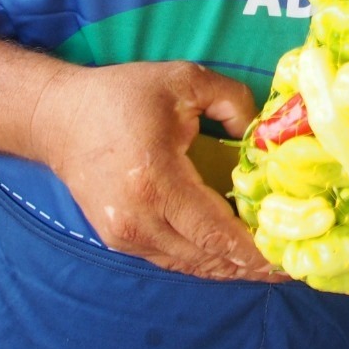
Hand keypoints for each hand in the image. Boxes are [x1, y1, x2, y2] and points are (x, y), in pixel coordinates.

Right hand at [31, 60, 281, 281]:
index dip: (254, 252)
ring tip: (268, 265)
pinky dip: (204, 260)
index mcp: (156, 180)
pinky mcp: (119, 239)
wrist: (58, 118)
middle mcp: (139, 219)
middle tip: (290, 264)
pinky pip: (171, 259)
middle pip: (207, 257)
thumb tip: (262, 137)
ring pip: (190, 265)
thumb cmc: (122, 96)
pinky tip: (231, 256)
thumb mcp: (184, 80)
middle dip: (250, 265)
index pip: (215, 232)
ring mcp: (125, 235)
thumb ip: (232, 102)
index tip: (288, 259)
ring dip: (229, 268)